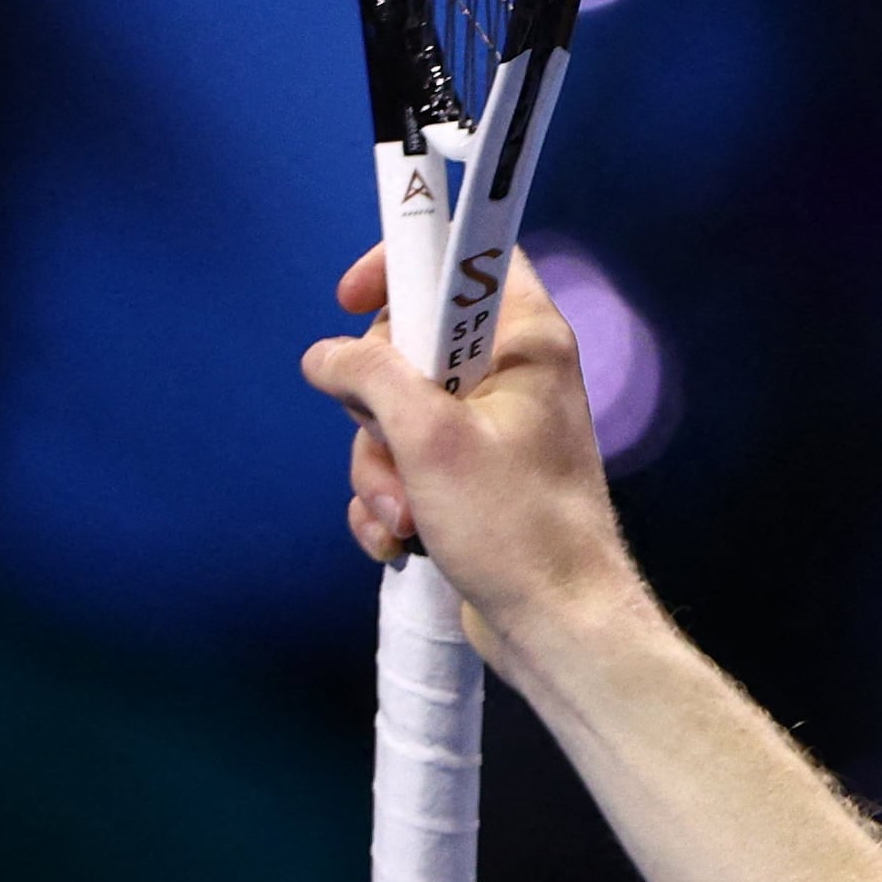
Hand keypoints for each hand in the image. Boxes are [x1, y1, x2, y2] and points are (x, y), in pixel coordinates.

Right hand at [296, 245, 645, 683]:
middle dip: (376, 413)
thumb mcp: (429, 438)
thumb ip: (370, 376)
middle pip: (405, 351)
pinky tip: (403, 541)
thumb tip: (325, 356)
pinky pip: (402, 467)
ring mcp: (489, 430)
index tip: (355, 296)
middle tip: (401, 454)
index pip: (466, 260)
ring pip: (392, 419)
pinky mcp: (469, 479)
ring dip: (381, 473)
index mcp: (527, 343)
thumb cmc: (516, 526)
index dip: (406, 265)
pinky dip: (391, 503)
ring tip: (410, 517)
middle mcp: (512, 377)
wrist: (555, 622)